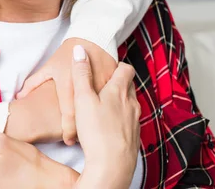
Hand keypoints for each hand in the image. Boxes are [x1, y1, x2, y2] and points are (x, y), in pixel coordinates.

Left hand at [16, 38, 116, 144]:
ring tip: (91, 129)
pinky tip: (104, 115)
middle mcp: (85, 85)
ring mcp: (102, 83)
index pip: (69, 114)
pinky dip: (107, 108)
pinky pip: (112, 99)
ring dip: (96, 120)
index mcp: (68, 84)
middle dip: (84, 130)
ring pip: (101, 109)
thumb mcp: (49, 66)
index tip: (68, 141)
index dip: (69, 132)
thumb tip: (19, 96)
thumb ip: (34, 83)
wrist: (91, 37)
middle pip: (87, 115)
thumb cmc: (66, 53)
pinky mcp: (114, 81)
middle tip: (80, 139)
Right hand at [71, 45, 140, 188]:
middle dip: (118, 82)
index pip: (126, 69)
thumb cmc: (97, 130)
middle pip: (128, 85)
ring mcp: (134, 120)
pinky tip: (107, 125)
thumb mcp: (82, 98)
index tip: (108, 65)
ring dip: (119, 100)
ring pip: (129, 103)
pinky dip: (120, 117)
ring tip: (103, 104)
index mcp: (119, 90)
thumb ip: (81, 73)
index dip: (118, 65)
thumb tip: (80, 49)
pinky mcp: (133, 135)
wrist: (113, 164)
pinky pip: (128, 120)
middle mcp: (131, 103)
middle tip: (103, 83)